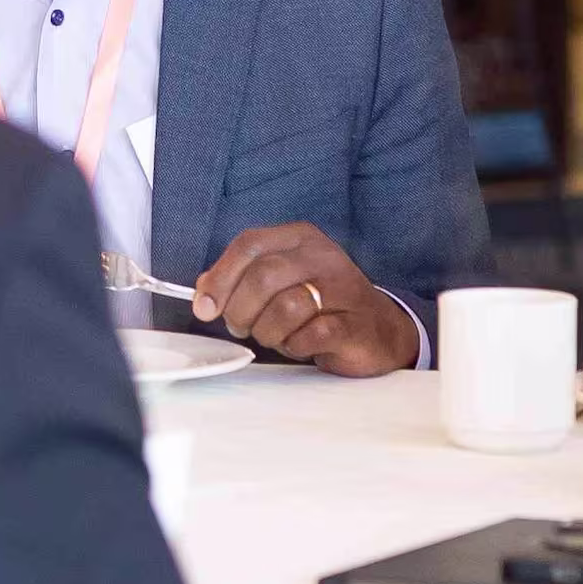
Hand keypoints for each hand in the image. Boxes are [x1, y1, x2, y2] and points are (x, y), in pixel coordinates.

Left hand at [192, 224, 421, 375]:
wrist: (379, 331)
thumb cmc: (321, 305)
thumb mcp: (280, 282)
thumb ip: (240, 280)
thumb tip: (203, 289)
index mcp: (300, 237)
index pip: (249, 245)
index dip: (220, 277)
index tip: (204, 306)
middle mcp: (323, 256)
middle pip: (263, 276)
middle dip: (240, 309)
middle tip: (240, 327)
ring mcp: (343, 288)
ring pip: (284, 307)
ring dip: (267, 331)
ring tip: (273, 336)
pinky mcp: (355, 324)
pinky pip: (309, 335)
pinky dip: (294, 346)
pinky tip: (299, 344)